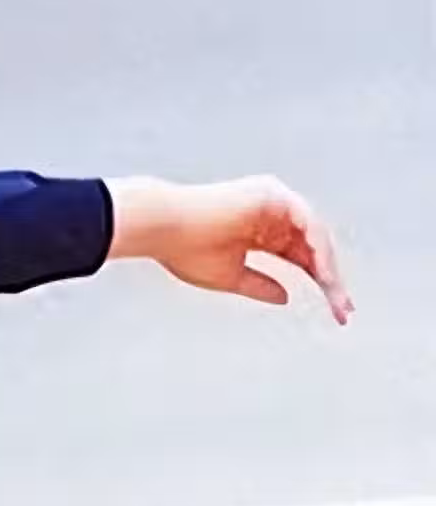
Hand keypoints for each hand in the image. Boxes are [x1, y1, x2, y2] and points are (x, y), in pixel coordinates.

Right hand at [107, 174, 354, 324]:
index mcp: (258, 231)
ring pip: (314, 236)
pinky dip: (318, 249)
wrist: (162, 227)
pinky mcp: (272, 195)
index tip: (335, 311)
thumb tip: (286, 297)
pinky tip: (323, 274)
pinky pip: (307, 223)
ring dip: (328, 267)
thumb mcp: (229, 276)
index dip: (318, 283)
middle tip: (343, 310)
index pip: (299, 257)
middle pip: (312, 248)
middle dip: (330, 279)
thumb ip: (259, 285)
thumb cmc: (184, 249)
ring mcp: (273, 201)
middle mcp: (270, 213)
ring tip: (334, 295)